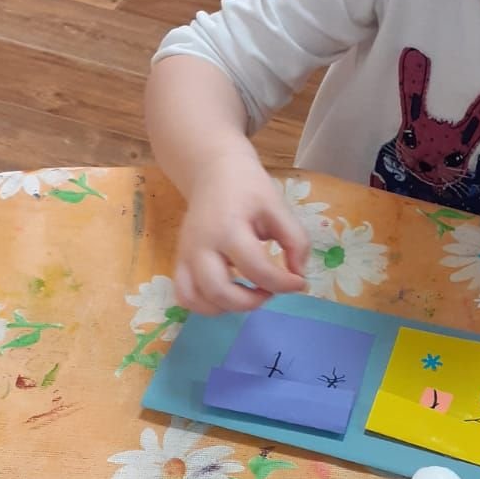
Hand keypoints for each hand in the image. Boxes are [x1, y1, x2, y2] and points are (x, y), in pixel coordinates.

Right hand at [174, 147, 308, 314]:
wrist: (214, 171)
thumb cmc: (249, 189)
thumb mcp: (279, 208)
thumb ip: (295, 242)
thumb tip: (298, 276)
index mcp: (228, 228)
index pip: (257, 270)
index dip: (283, 284)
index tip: (299, 282)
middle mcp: (201, 246)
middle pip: (220, 292)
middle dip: (252, 302)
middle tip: (270, 291)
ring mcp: (186, 255)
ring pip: (196, 300)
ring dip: (227, 307)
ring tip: (248, 293)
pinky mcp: (179, 260)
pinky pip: (184, 295)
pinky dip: (205, 305)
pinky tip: (228, 295)